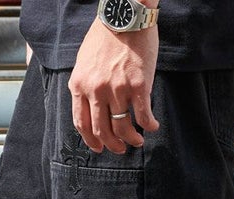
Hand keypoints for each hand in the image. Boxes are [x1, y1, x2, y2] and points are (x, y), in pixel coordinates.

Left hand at [69, 17, 159, 153]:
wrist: (124, 15)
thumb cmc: (105, 36)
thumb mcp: (84, 62)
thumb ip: (85, 85)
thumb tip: (91, 108)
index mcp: (80, 85)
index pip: (82, 123)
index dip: (91, 140)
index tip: (99, 147)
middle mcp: (96, 90)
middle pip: (102, 130)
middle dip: (112, 145)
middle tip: (120, 149)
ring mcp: (117, 89)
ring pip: (123, 127)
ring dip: (131, 140)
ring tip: (137, 141)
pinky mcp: (138, 86)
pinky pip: (144, 116)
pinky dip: (149, 126)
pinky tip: (153, 127)